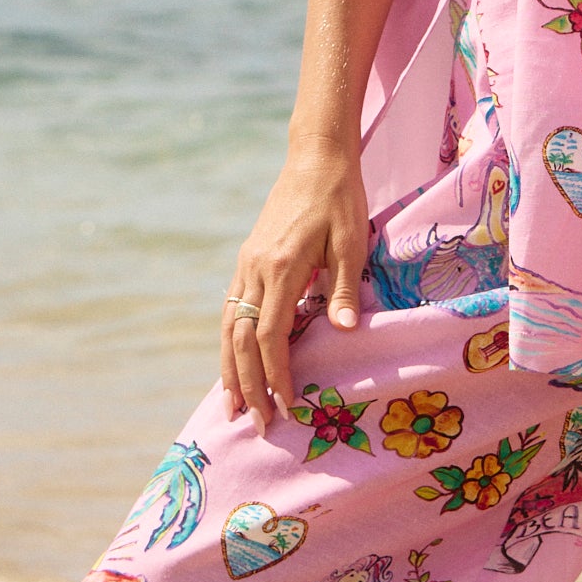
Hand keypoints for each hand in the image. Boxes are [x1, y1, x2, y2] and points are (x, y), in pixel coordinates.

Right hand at [221, 137, 368, 429]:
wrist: (315, 158)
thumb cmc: (341, 198)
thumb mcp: (352, 242)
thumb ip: (345, 288)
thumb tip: (346, 332)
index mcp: (281, 267)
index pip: (272, 335)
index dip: (277, 374)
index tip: (287, 405)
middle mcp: (254, 269)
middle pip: (243, 339)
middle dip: (248, 385)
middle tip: (255, 424)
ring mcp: (245, 264)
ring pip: (229, 327)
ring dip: (229, 369)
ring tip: (232, 405)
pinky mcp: (246, 259)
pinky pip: (231, 309)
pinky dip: (230, 342)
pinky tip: (233, 362)